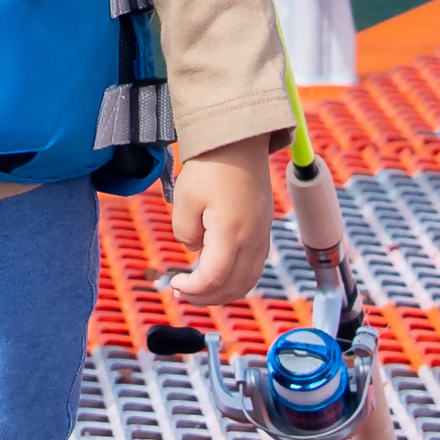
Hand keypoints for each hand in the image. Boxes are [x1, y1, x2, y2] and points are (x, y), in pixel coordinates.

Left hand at [157, 135, 284, 304]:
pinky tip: (219, 275)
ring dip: (223, 292)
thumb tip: (195, 250)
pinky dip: (237, 280)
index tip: (175, 285)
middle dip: (206, 297)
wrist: (239, 142)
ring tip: (199, 290)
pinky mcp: (264, 231)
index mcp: (231, 233)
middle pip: (233, 287)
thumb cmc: (211, 167)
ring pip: (248, 281)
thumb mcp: (184, 199)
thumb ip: (185, 232)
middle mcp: (252, 239)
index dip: (192, 289)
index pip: (213, 279)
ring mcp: (262, 236)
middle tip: (182, 293)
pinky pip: (254, 267)